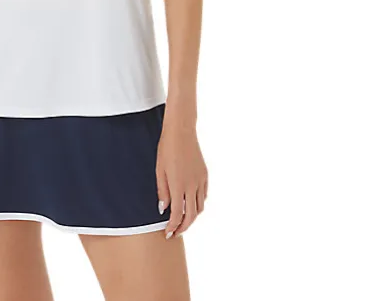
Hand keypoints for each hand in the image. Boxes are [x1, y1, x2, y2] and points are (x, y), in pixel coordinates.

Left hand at [156, 122, 207, 239]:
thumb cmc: (166, 149)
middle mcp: (192, 185)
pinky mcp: (205, 175)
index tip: (168, 234)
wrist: (181, 131)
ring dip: (192, 217)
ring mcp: (201, 180)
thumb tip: (164, 210)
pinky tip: (191, 205)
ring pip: (200, 207)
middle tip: (175, 233)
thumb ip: (162, 192)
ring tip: (182, 221)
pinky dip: (198, 205)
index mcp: (179, 185)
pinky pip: (204, 196)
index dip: (173, 227)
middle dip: (184, 227)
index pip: (178, 214)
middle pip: (191, 215)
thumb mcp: (159, 171)